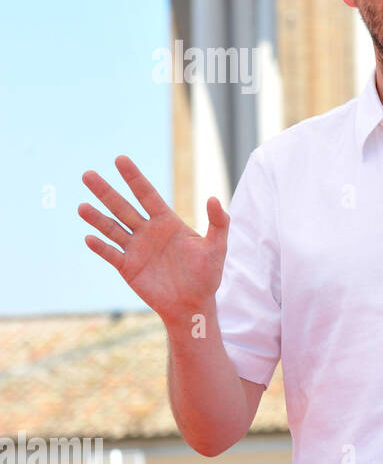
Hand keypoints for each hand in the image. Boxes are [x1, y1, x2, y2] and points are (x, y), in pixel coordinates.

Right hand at [79, 154, 229, 325]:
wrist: (193, 304)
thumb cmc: (207, 275)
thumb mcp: (217, 247)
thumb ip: (218, 222)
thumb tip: (214, 197)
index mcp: (167, 222)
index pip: (147, 194)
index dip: (134, 178)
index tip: (120, 159)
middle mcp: (147, 231)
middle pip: (123, 207)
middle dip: (106, 191)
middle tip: (88, 174)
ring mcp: (135, 249)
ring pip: (112, 228)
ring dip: (97, 218)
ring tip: (82, 206)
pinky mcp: (128, 267)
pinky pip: (111, 254)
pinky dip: (100, 247)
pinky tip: (89, 237)